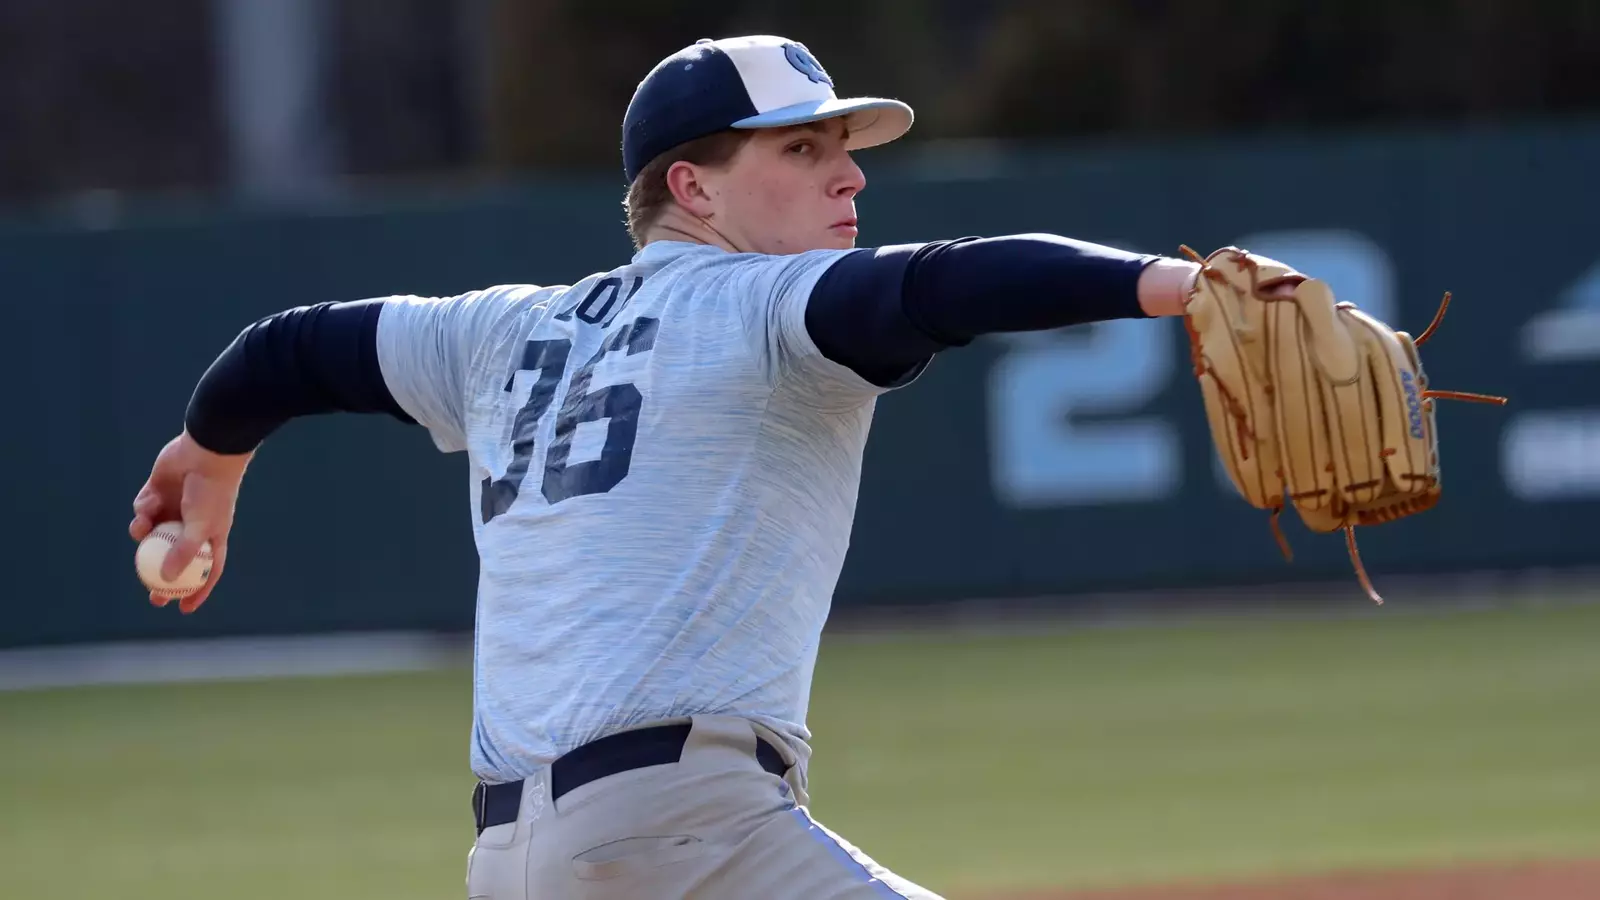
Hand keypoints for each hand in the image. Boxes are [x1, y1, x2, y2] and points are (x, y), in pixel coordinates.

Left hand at [129, 432, 252, 613]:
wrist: (205, 452)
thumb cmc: (211, 492)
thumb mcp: (200, 527)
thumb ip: (182, 554)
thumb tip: (166, 581)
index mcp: (212, 535)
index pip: (207, 570)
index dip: (197, 590)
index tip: (182, 608)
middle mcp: (192, 525)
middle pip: (175, 558)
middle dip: (161, 577)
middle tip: (151, 595)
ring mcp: (174, 509)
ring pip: (153, 534)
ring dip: (144, 535)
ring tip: (141, 531)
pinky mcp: (158, 492)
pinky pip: (144, 510)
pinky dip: (142, 511)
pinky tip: (148, 504)